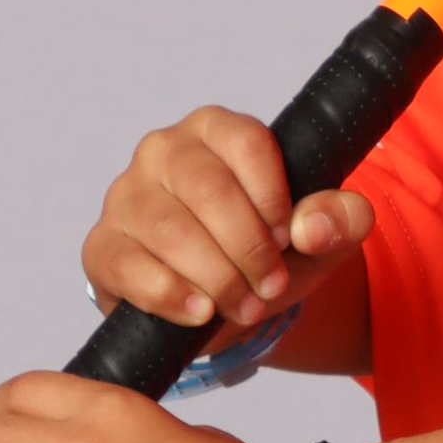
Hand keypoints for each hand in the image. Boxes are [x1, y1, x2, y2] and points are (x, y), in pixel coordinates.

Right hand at [83, 104, 372, 341]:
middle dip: (247, 247)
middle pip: (207, 189)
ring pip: (169, 230)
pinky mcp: (102, 246)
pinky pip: (128, 266)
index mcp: (217, 129)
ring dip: (217, 277)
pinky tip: (201, 312)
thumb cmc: (269, 250)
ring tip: (247, 306)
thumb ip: (339, 220)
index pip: (246, 143)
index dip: (274, 197)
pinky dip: (169, 294)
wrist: (225, 300)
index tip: (290, 239)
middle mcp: (163, 151)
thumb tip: (313, 227)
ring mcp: (125, 197)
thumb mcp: (320, 235)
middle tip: (272, 286)